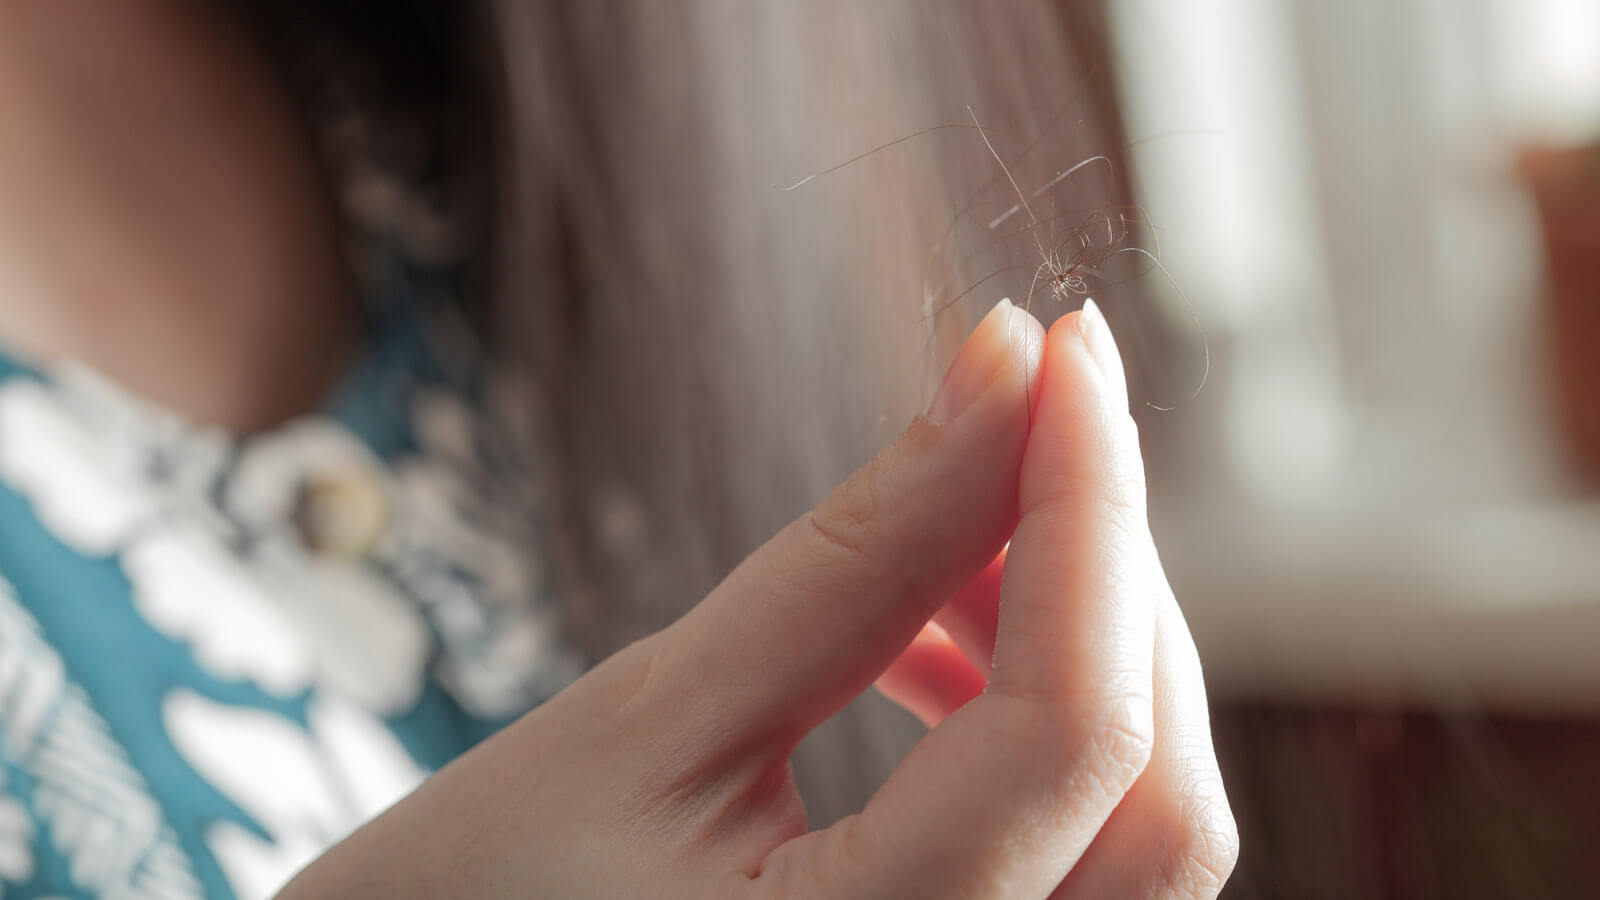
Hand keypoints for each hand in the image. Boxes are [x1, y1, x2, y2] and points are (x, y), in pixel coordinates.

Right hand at [282, 299, 1236, 898]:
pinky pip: (1084, 870)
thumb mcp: (652, 717)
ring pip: (1146, 842)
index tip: (1061, 351)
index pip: (1070, 730)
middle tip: (1017, 423)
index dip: (1087, 511)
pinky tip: (942, 650)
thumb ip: (854, 554)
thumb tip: (1001, 370)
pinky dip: (1048, 737)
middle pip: (1158, 804)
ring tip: (952, 542)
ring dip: (1084, 657)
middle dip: (1109, 584)